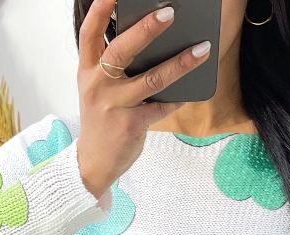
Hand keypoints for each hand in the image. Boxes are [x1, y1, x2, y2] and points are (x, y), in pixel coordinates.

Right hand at [76, 0, 211, 199]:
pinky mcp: (130, 125)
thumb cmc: (102, 121)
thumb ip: (114, 69)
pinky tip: (189, 91)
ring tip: (201, 49)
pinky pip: (160, 106)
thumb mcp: (98, 91)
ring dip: (179, 63)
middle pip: (121, 50)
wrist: (93, 163)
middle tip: (169, 12)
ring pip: (151, 79)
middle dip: (146, 29)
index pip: (89, 33)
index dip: (99, 10)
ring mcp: (114, 105)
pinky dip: (177, 98)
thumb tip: (152, 46)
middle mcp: (98, 85)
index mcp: (88, 71)